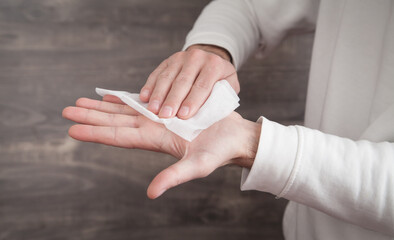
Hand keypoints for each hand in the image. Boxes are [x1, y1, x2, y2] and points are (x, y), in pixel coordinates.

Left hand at [62, 96, 259, 198]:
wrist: (234, 137)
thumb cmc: (219, 152)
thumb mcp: (197, 166)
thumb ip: (173, 177)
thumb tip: (151, 193)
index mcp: (155, 141)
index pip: (119, 137)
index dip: (96, 133)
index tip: (72, 129)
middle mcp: (152, 130)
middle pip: (115, 122)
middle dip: (91, 116)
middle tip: (67, 110)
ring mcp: (158, 119)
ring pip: (124, 111)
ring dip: (102, 106)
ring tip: (83, 100)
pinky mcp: (168, 109)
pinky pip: (140, 102)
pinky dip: (124, 99)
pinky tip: (113, 96)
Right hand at [140, 44, 238, 118]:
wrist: (210, 62)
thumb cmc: (219, 83)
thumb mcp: (227, 89)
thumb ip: (218, 99)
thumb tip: (206, 115)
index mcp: (214, 65)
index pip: (202, 85)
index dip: (192, 101)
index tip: (184, 115)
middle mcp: (197, 57)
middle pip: (182, 81)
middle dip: (173, 100)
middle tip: (165, 116)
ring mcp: (181, 57)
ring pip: (167, 77)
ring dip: (158, 95)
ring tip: (152, 110)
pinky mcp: (168, 60)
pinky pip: (157, 73)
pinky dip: (149, 86)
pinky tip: (144, 98)